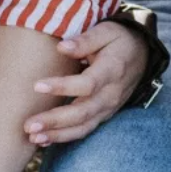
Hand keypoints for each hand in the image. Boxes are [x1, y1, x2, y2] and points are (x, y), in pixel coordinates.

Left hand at [23, 21, 148, 145]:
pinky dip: (64, 137)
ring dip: (57, 134)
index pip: (88, 83)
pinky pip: (84, 130)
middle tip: (29, 125)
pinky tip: (44, 140)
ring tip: (33, 137)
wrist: (142, 54)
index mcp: (113, 69)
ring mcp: (109, 107)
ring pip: (83, 126)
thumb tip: (61, 47)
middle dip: (55, 120)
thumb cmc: (118, 40)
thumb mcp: (107, 31)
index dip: (63, 86)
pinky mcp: (104, 114)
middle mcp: (112, 93)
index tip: (37, 85)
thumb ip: (85, 40)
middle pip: (83, 111)